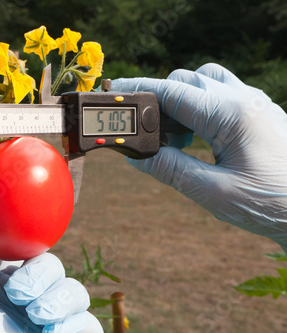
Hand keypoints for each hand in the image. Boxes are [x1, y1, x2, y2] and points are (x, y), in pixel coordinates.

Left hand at [0, 197, 102, 332]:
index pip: (16, 248)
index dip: (23, 237)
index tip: (22, 226)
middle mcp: (23, 299)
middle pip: (49, 263)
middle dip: (39, 275)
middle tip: (18, 296)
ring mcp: (49, 321)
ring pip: (73, 288)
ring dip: (56, 300)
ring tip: (36, 319)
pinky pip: (87, 321)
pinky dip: (71, 325)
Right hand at [111, 63, 286, 250]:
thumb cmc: (272, 205)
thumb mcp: (214, 192)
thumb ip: (171, 169)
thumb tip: (134, 155)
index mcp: (231, 114)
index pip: (171, 91)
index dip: (137, 93)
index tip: (113, 96)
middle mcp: (243, 99)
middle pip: (186, 80)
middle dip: (158, 100)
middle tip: (145, 133)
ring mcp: (254, 103)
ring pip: (205, 81)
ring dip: (181, 100)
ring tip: (174, 136)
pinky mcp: (259, 113)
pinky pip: (222, 93)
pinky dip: (199, 107)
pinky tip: (198, 136)